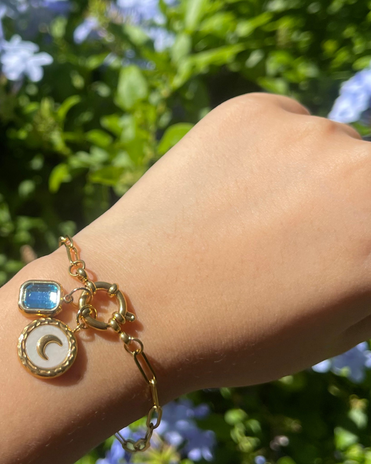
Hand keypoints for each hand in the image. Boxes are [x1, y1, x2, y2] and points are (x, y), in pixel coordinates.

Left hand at [63, 92, 370, 394]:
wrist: (134, 301)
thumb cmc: (233, 335)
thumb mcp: (332, 333)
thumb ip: (370, 281)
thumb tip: (365, 244)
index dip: (355, 245)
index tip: (328, 257)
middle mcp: (362, 168)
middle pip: (368, 177)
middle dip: (347, 208)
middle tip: (294, 242)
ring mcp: (304, 130)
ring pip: (328, 149)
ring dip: (307, 178)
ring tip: (246, 220)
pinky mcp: (249, 110)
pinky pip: (284, 124)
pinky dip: (268, 152)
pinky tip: (225, 190)